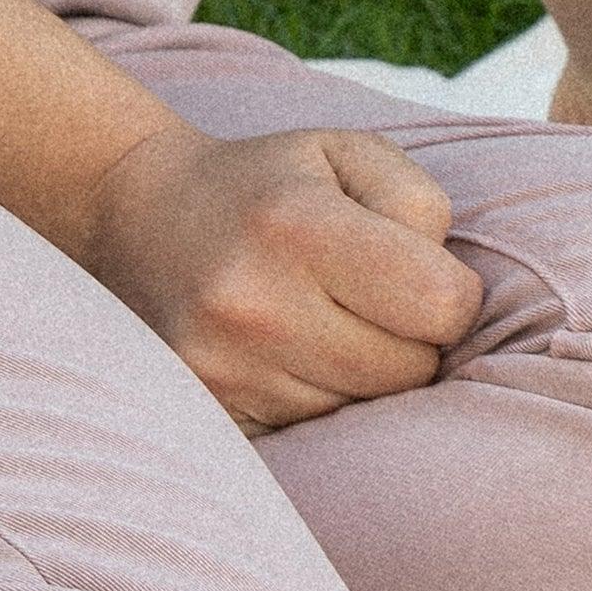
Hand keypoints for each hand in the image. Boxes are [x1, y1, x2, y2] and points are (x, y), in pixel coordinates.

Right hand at [80, 121, 487, 431]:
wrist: (140, 214)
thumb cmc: (271, 186)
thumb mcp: (352, 157)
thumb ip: (421, 207)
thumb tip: (450, 297)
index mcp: (298, 227)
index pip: (442, 305)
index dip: (451, 294)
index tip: (420, 276)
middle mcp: (253, 303)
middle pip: (410, 370)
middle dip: (411, 340)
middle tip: (370, 303)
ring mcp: (223, 367)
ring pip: (366, 410)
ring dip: (365, 376)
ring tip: (323, 323)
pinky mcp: (210, 410)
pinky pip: (317, 433)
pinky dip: (320, 400)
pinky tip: (290, 355)